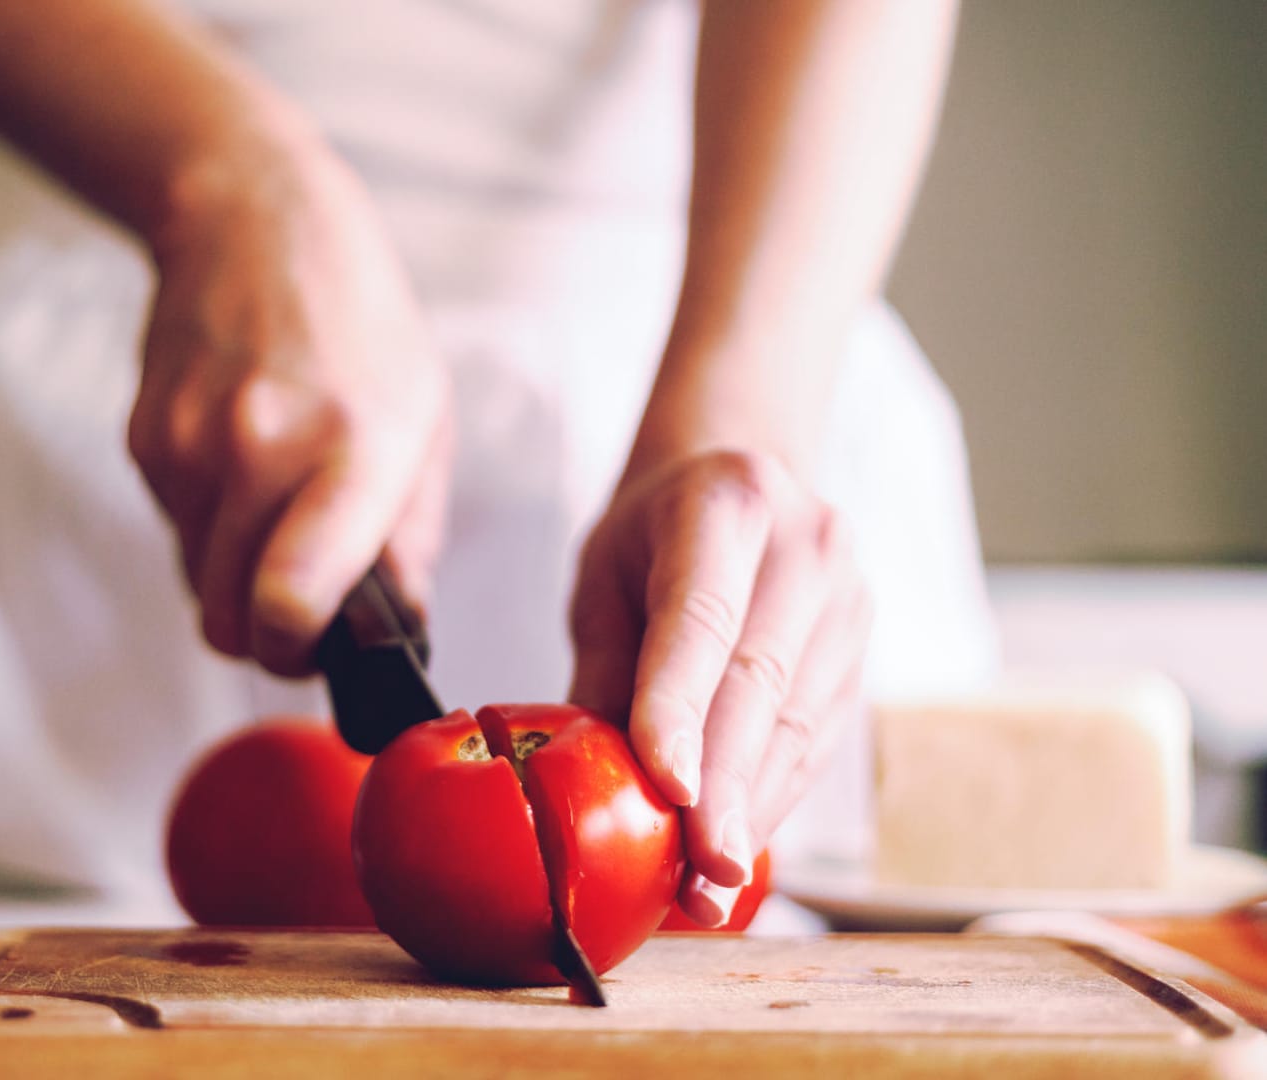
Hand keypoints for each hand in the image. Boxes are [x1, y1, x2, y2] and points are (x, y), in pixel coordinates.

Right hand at [127, 148, 450, 675]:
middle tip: (303, 601)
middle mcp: (259, 449)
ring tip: (277, 501)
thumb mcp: (424, 419)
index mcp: (351, 449)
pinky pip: (174, 531)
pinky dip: (207, 524)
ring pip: (196, 583)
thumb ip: (412, 538)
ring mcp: (190, 445)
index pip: (290, 600)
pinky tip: (240, 461)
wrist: (251, 220)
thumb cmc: (358, 324)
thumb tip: (400, 632)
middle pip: (229, 620)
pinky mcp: (144, 440)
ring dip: (235, 574)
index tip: (316, 643)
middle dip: (265, 632)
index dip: (296, 651)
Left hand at [568, 450, 871, 925]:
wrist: (742, 478)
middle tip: (697, 874)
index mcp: (727, 503)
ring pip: (798, 726)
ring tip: (706, 887)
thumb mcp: (604, 577)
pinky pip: (817, 741)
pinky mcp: (863, 650)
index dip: (684, 708)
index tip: (670, 790)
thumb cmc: (654, 534)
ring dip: (752, 813)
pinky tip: (736, 848)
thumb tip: (587, 783)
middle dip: (727, 790)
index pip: (703, 618)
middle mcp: (807, 545)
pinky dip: (772, 801)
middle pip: (761, 684)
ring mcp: (849, 599)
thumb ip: (602, 669)